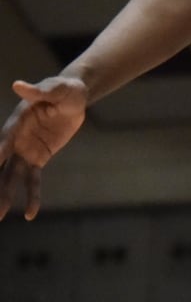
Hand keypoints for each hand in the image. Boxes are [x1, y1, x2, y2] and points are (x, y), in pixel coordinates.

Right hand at [0, 76, 87, 219]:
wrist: (73, 98)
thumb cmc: (64, 90)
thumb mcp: (57, 89)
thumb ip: (39, 91)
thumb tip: (19, 85)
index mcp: (17, 122)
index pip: (4, 139)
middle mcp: (16, 139)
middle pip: (2, 164)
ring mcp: (25, 150)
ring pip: (12, 176)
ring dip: (5, 195)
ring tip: (0, 215)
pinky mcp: (38, 158)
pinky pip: (33, 180)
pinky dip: (32, 195)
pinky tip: (31, 214)